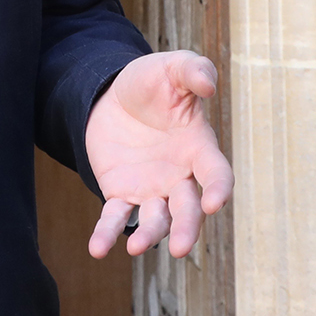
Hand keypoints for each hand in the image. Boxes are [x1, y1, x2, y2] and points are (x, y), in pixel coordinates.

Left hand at [82, 50, 231, 259]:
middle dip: (187, 229)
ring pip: (155, 220)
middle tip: (181, 249)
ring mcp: (151, 189)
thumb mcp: (173, 67)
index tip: (214, 203)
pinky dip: (107, 234)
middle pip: (188, 209)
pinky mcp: (121, 192)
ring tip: (135, 248)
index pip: (217, 175)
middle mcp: (179, 177)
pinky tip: (97, 249)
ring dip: (148, 236)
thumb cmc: (153, 81)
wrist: (113, 93)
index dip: (218, 190)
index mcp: (199, 149)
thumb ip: (194, 70)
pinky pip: (116, 217)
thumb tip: (208, 84)